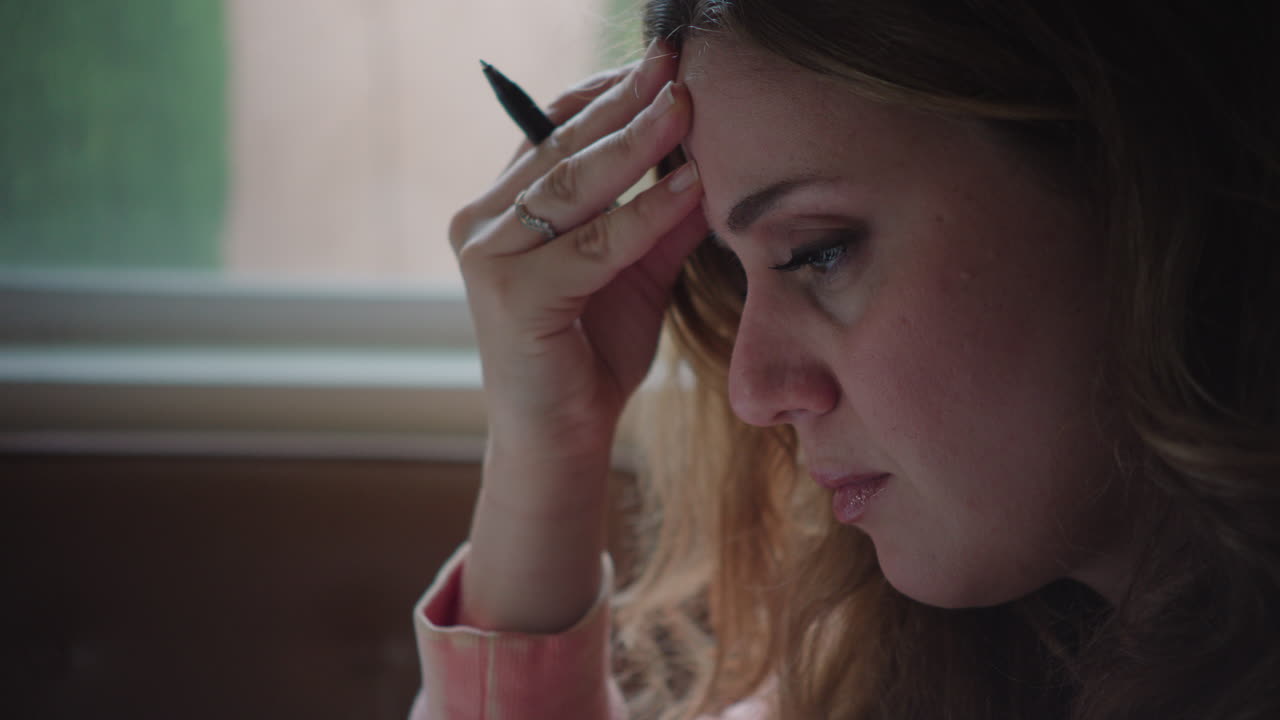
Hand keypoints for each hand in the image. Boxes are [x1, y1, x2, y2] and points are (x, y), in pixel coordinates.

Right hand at [450, 39, 706, 464]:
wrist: (561, 438)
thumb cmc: (592, 354)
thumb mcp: (638, 270)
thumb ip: (664, 217)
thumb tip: (712, 156)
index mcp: (505, 206)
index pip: (555, 125)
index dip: (610, 92)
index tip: (667, 64)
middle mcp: (484, 220)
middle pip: (562, 142)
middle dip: (627, 100)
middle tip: (678, 63)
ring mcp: (489, 255)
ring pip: (574, 184)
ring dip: (637, 142)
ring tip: (688, 109)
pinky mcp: (511, 294)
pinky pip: (593, 244)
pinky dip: (646, 214)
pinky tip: (690, 187)